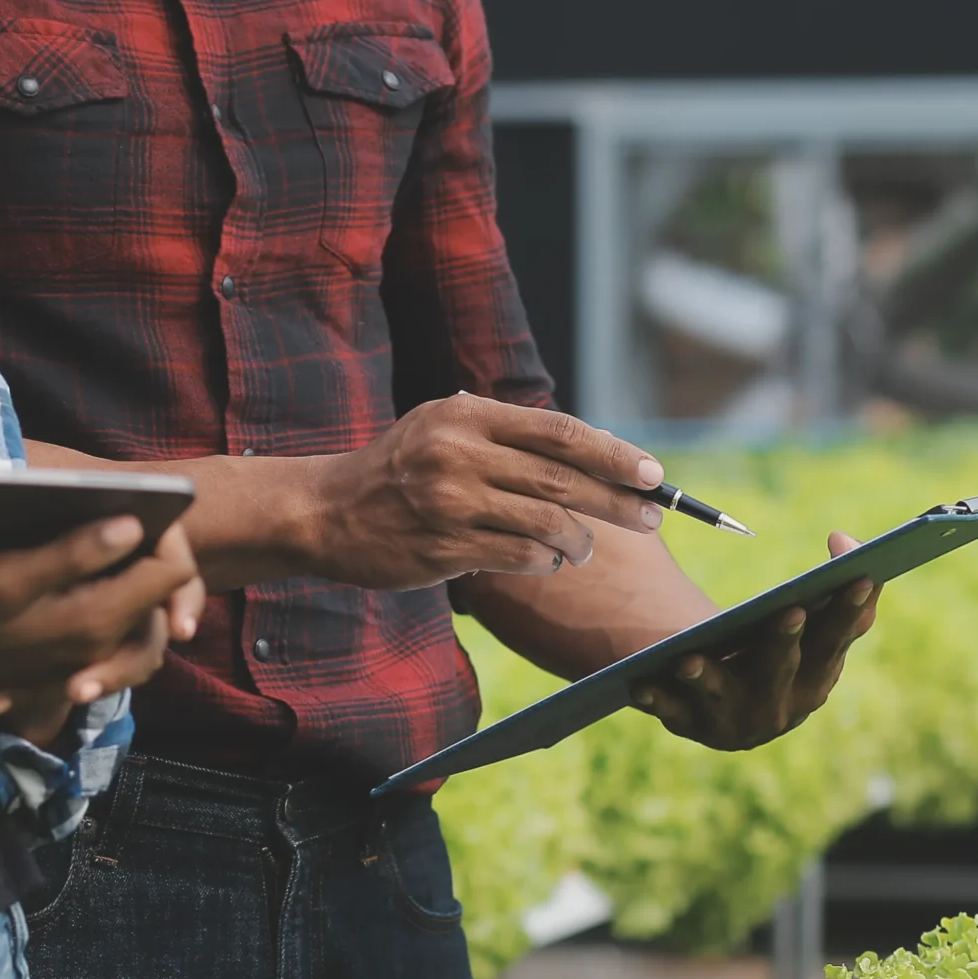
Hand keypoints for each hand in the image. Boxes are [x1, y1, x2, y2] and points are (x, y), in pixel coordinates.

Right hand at [0, 517, 202, 711]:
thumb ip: (72, 555)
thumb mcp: (3, 574)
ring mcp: (79, 656)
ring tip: (87, 532)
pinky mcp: (57, 658)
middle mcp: (98, 644)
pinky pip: (100, 625)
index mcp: (95, 619)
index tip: (131, 503)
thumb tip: (132, 526)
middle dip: (147, 548)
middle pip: (159, 591)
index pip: (172, 572)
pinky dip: (93, 595)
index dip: (162, 532)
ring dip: (122, 571)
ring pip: (133, 610)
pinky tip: (59, 568)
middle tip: (109, 510)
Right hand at [302, 392, 669, 589]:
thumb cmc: (397, 471)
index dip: (613, 454)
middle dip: (618, 502)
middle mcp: (460, 454)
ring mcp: (451, 503)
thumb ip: (503, 433)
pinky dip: (546, 562)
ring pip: (547, 522)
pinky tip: (550, 562)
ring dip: (580, 540)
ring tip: (585, 547)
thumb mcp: (442, 429)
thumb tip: (587, 449)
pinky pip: (519, 557)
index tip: (652, 474)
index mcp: (467, 415)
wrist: (325, 513)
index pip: (560, 432)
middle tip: (652, 518)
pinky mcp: (443, 548)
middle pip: (563, 479)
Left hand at [630, 532, 880, 750]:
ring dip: (706, 678)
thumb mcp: (816, 627)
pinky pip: (670, 712)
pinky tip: (639, 685)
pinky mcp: (690, 725)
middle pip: (780, 670)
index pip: (836, 643)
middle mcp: (780, 707)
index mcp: (817, 678)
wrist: (736, 712)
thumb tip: (843, 537)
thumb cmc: (782, 652)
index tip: (859, 577)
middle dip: (783, 641)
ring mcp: (733, 721)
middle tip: (790, 611)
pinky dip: (656, 699)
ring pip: (720, 696)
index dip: (849, 611)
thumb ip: (838, 581)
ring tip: (689, 660)